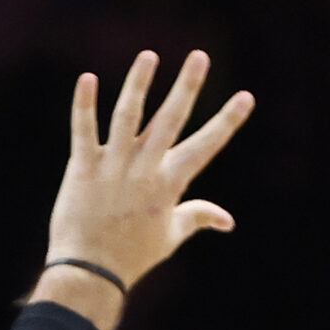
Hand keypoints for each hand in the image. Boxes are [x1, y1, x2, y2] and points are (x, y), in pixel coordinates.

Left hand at [39, 51, 252, 329]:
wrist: (89, 273)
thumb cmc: (132, 257)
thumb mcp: (171, 237)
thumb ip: (198, 217)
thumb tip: (228, 220)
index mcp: (169, 184)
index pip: (205, 146)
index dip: (226, 122)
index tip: (246, 98)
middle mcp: (144, 170)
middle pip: (169, 121)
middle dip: (186, 87)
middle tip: (200, 57)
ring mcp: (113, 168)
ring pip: (128, 118)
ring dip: (138, 84)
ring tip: (149, 56)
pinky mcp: (83, 169)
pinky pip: (83, 132)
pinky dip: (84, 106)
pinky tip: (88, 79)